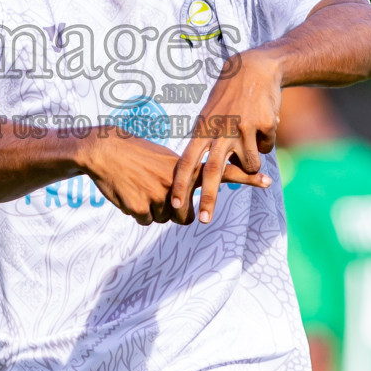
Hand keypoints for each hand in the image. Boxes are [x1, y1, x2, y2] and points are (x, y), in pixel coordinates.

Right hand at [84, 128, 267, 225]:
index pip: (221, 171)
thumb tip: (195, 189)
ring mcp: (158, 195)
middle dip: (180, 213)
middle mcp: (176, 181)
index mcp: (184, 167)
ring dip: (155, 210)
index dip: (244, 177)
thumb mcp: (164, 157)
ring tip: (141, 187)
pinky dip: (138, 212)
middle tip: (165, 199)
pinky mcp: (140, 207)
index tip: (267, 180)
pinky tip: (129, 193)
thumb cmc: (135, 153)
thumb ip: (184, 172)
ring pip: (166, 219)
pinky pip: (147, 221)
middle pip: (189, 216)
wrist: (103, 150)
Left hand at [170, 49, 282, 223]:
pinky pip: (266, 149)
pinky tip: (263, 125)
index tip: (174, 204)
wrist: (255, 69)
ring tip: (251, 147)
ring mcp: (242, 129)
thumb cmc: (229, 96)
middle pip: (211, 172)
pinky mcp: (263, 126)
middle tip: (204, 220)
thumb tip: (199, 171)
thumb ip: (206, 142)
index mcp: (202, 129)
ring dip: (252, 165)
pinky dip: (265, 144)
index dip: (180, 184)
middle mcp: (220, 130)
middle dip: (208, 198)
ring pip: (248, 165)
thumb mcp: (210, 116)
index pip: (186, 161)